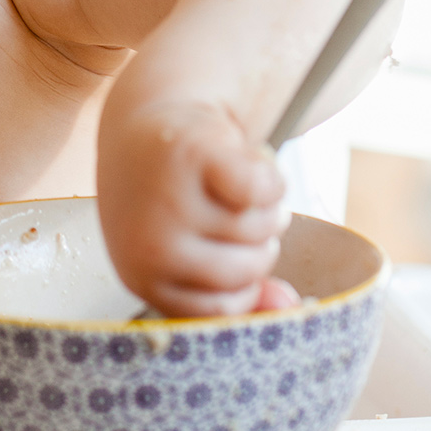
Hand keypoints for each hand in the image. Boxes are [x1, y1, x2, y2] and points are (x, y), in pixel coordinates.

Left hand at [98, 100, 291, 317]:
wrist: (140, 122)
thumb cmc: (172, 197)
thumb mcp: (195, 253)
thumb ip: (244, 294)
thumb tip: (289, 305)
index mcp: (143, 277)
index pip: (227, 309)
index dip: (243, 279)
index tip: (224, 246)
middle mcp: (148, 246)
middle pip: (251, 267)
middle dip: (256, 238)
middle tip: (226, 206)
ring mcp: (166, 201)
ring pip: (260, 226)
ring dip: (261, 204)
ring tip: (226, 183)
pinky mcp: (190, 154)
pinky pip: (263, 188)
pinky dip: (268, 174)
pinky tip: (238, 159)